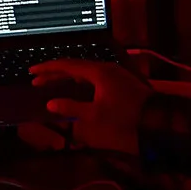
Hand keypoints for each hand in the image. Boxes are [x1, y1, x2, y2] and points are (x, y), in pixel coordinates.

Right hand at [31, 60, 150, 153]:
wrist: (158, 124)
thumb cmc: (125, 120)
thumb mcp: (94, 117)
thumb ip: (71, 108)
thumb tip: (52, 104)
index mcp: (99, 72)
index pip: (67, 65)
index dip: (48, 69)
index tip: (32, 72)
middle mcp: (107, 70)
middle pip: (76, 67)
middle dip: (55, 73)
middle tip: (38, 80)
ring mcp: (117, 76)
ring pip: (86, 72)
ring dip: (68, 78)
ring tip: (53, 84)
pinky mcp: (122, 85)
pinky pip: (95, 78)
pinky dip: (81, 82)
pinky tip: (77, 90)